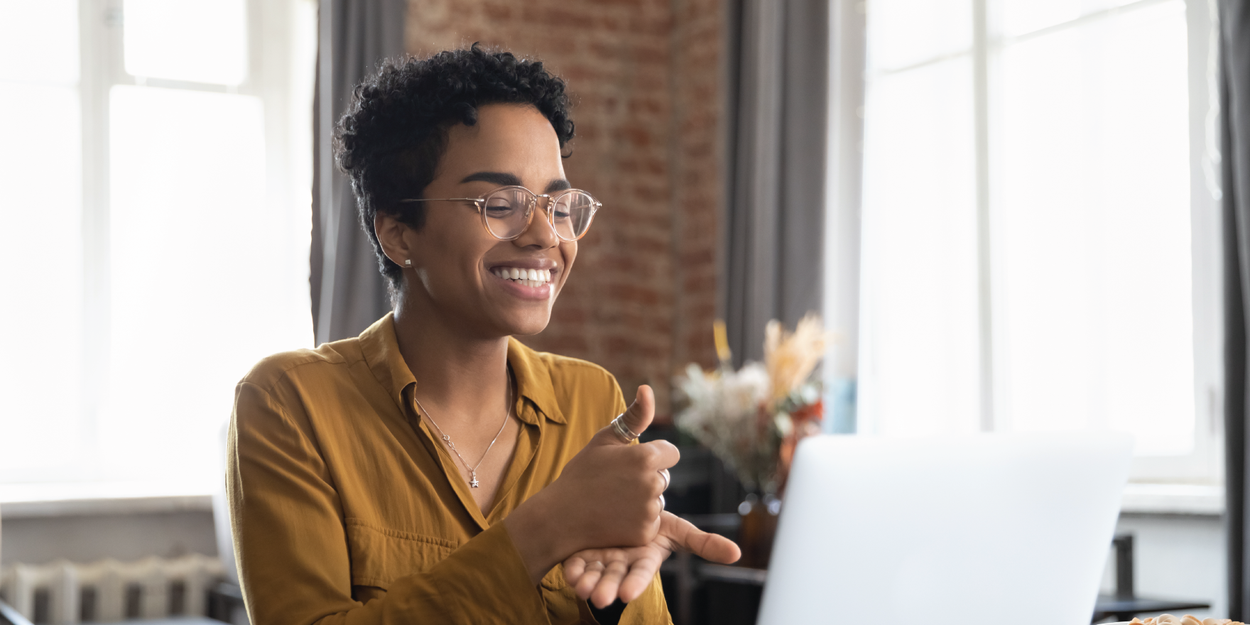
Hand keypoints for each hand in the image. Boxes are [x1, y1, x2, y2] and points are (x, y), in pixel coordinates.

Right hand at [504, 385, 677, 583]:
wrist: (560, 516)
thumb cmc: (582, 473)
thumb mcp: (605, 440)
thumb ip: (634, 416)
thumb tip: (648, 388)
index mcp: (646, 457)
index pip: (671, 453)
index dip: (653, 456)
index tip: (631, 462)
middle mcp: (652, 483)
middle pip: (664, 477)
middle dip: (647, 478)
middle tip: (616, 483)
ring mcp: (649, 510)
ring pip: (658, 500)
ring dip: (643, 500)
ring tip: (613, 500)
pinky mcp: (645, 533)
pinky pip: (651, 522)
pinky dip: (637, 521)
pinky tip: (615, 517)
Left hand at [563, 511, 741, 607]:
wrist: (621, 504)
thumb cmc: (652, 520)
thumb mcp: (676, 529)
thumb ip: (703, 543)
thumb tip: (737, 554)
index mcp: (645, 557)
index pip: (642, 572)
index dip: (635, 583)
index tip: (626, 596)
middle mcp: (623, 562)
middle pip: (615, 578)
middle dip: (608, 589)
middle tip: (599, 598)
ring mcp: (602, 559)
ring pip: (595, 575)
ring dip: (588, 583)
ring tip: (582, 588)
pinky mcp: (583, 553)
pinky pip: (576, 563)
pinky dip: (573, 569)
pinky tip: (570, 572)